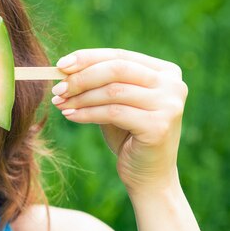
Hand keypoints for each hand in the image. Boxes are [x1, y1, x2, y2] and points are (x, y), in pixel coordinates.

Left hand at [50, 49, 187, 195]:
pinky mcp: (159, 126)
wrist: (148, 175)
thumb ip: (99, 83)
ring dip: (81, 97)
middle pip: (116, 69)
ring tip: (60, 104)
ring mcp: (169, 105)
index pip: (119, 56)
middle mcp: (172, 84)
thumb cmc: (128, 135)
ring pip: (112, 91)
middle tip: (57, 88)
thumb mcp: (114, 102)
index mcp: (165, 71)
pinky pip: (113, 113)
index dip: (87, 58)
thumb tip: (63, 68)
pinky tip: (70, 116)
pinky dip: (87, 113)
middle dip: (81, 77)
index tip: (60, 65)